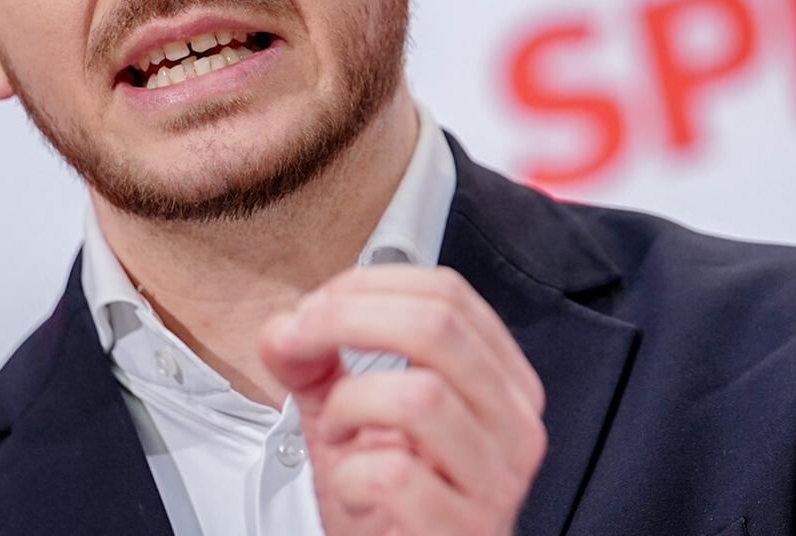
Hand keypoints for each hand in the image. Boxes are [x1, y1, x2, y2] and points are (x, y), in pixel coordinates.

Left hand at [258, 264, 547, 535]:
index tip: (317, 306)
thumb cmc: (391, 500)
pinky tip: (353, 487)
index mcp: (500, 381)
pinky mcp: (462, 529)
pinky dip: (351, 476)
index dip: (370, 285)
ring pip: (419, 397)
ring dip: (350, 407)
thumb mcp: (352, 416)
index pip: (448, 294)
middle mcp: (512, 423)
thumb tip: (283, 329)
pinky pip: (395, 475)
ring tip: (338, 435)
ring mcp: (495, 480)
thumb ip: (314, 364)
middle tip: (301, 340)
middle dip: (348, 321)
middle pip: (439, 327)